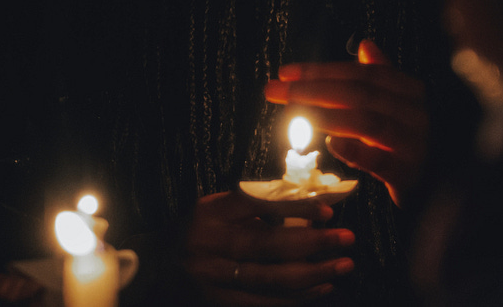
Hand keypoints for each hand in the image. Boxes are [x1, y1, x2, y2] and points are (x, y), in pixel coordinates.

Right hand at [185, 191, 354, 305]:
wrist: (156, 266)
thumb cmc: (197, 229)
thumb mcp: (217, 207)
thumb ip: (254, 207)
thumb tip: (306, 208)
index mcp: (211, 213)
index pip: (258, 205)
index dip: (295, 208)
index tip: (329, 210)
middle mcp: (210, 245)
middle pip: (268, 245)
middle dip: (314, 243)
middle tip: (347, 239)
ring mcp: (213, 278)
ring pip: (271, 279)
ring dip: (313, 274)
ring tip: (342, 266)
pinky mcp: (219, 303)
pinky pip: (264, 303)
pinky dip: (296, 298)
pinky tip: (320, 289)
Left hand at [265, 40, 427, 206]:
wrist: (442, 182)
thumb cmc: (411, 139)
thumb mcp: (398, 104)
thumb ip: (381, 74)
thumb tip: (365, 44)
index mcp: (409, 90)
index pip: (361, 73)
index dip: (321, 70)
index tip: (284, 72)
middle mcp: (413, 112)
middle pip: (359, 93)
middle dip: (313, 89)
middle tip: (275, 90)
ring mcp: (413, 143)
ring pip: (366, 122)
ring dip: (326, 115)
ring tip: (294, 111)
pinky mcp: (409, 174)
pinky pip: (380, 160)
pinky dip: (355, 150)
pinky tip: (331, 143)